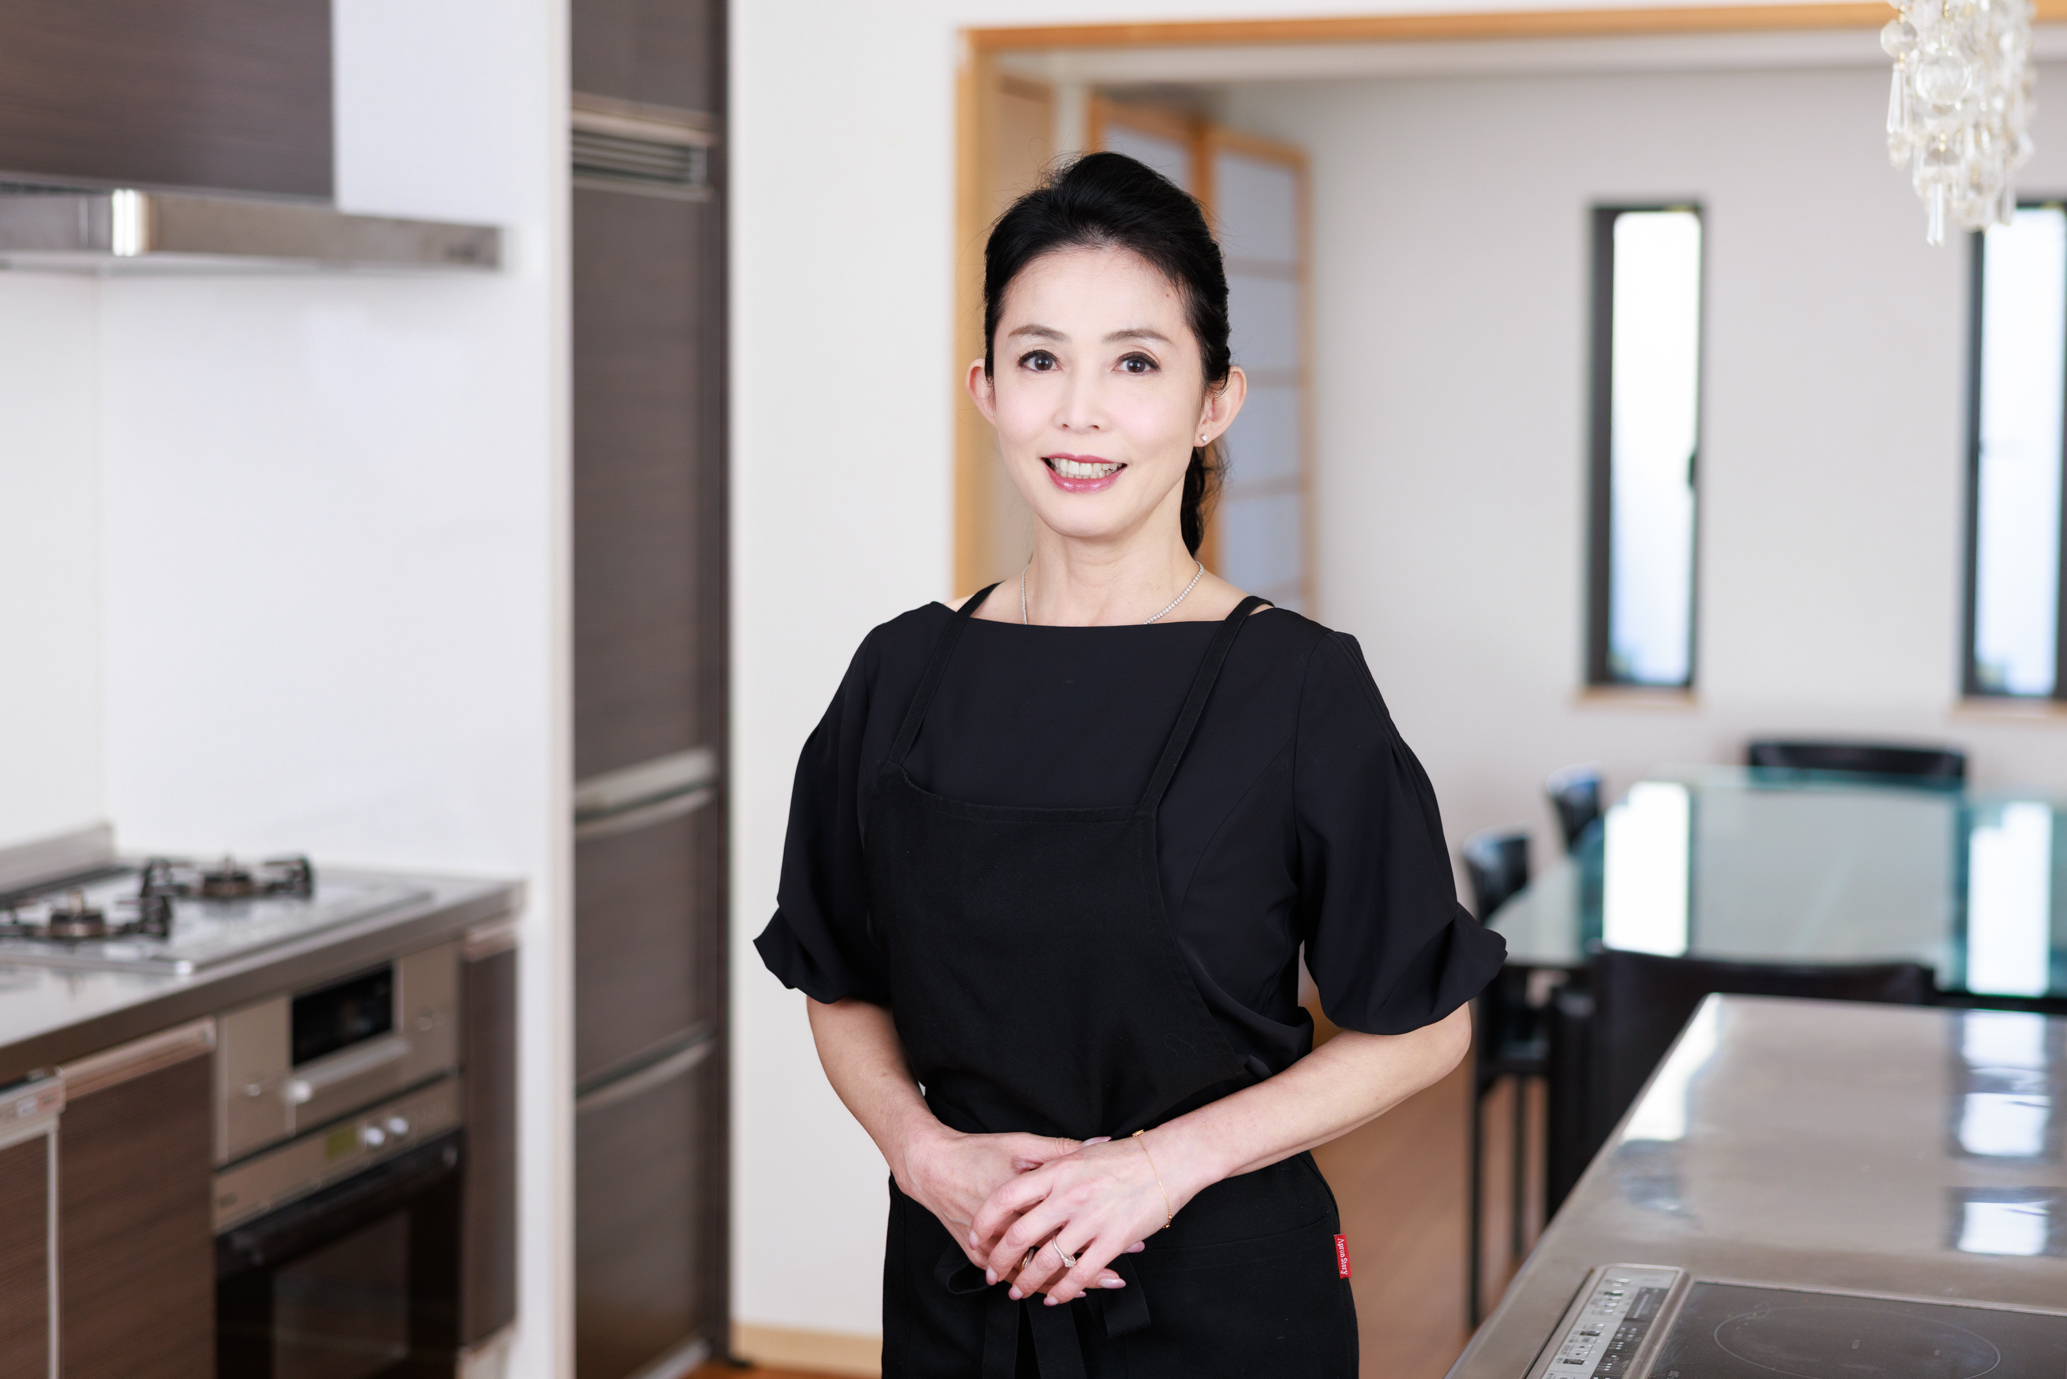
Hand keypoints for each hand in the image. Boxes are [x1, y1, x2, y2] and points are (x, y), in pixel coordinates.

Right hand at [898, 1124, 1118, 1279]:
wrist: (930, 1168)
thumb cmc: (976, 1153)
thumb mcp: (1020, 1144)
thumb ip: (1061, 1149)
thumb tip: (1100, 1141)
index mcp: (1020, 1201)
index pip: (1067, 1225)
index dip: (1099, 1233)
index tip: (1128, 1235)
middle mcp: (1005, 1230)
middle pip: (1054, 1258)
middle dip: (1089, 1268)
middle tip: (1119, 1273)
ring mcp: (990, 1248)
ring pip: (1034, 1276)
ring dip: (1067, 1283)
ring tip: (1097, 1286)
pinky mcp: (980, 1256)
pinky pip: (1015, 1278)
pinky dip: (1040, 1285)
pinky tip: (1061, 1290)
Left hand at [971, 1135, 1175, 1303]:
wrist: (1168, 1159)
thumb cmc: (1123, 1155)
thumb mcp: (1078, 1152)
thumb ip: (1050, 1165)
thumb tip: (1023, 1177)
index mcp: (1056, 1171)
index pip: (1006, 1197)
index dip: (985, 1220)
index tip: (976, 1234)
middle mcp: (1069, 1196)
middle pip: (1020, 1235)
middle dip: (999, 1260)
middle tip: (990, 1272)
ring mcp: (1091, 1219)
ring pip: (1047, 1260)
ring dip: (1027, 1282)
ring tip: (1017, 1291)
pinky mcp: (1114, 1240)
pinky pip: (1081, 1273)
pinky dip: (1064, 1290)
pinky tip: (1055, 1297)